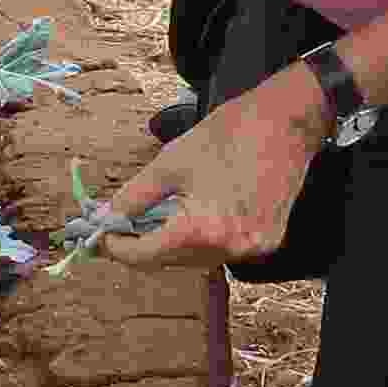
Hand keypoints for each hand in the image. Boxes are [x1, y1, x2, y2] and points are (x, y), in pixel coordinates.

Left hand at [101, 68, 332, 269]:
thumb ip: (135, 196)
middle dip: (142, 248)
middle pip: (171, 262)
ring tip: (152, 222)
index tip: (101, 236)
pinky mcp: (268, 243)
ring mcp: (252, 249)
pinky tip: (191, 218)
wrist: (287, 123)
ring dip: (171, 247)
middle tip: (120, 229)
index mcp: (202, 229)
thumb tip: (109, 216)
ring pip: (196, 261)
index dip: (119, 248)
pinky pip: (222, 252)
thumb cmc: (228, 135)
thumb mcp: (170, 162)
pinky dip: (201, 241)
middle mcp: (230, 248)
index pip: (147, 256)